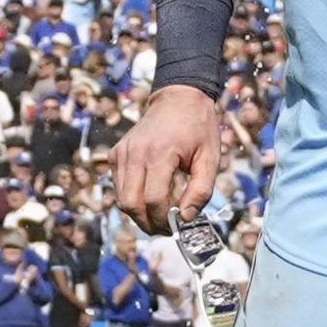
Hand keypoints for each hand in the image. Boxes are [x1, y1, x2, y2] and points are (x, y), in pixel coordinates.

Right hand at [110, 85, 221, 233]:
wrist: (179, 98)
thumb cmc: (198, 127)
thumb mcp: (210, 157)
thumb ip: (201, 190)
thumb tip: (186, 218)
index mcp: (160, 152)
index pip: (154, 199)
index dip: (164, 219)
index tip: (178, 225)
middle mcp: (135, 153)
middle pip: (131, 204)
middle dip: (148, 223)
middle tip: (166, 228)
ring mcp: (122, 153)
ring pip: (122, 199)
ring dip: (139, 214)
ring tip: (160, 215)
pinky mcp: (116, 154)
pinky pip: (119, 186)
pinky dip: (132, 197)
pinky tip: (151, 194)